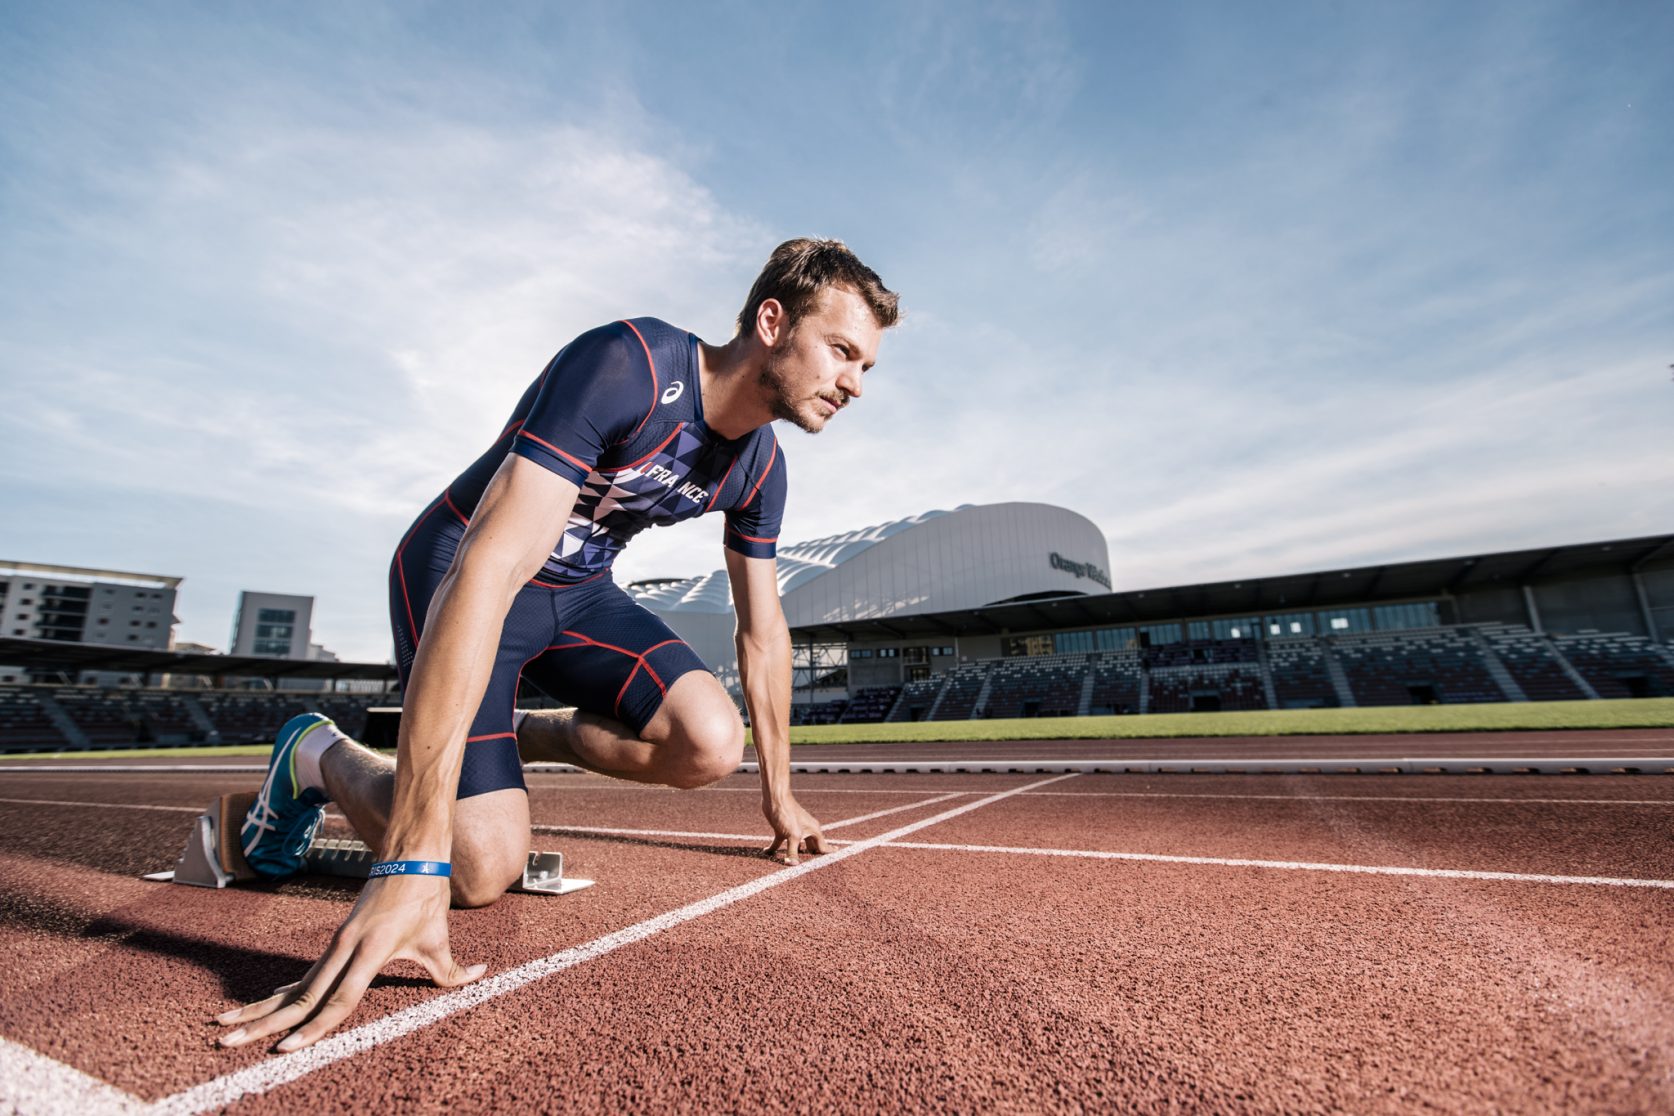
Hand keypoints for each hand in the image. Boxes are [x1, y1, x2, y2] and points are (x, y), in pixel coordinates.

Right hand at [214, 873, 484, 1052]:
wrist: (409, 856)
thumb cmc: (425, 898)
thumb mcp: (439, 938)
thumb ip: (454, 970)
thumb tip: (480, 977)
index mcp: (370, 951)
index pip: (339, 1000)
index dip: (315, 1028)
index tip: (286, 1050)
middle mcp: (344, 949)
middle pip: (299, 997)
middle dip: (263, 1024)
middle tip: (225, 1044)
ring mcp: (335, 946)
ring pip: (293, 987)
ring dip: (257, 1010)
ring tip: (222, 1029)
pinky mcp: (333, 944)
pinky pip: (302, 977)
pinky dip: (277, 995)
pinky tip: (255, 1009)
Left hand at [763, 795, 827, 865]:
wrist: (775, 799)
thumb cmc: (788, 814)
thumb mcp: (792, 835)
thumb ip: (793, 852)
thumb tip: (794, 865)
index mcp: (813, 831)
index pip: (824, 847)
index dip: (829, 854)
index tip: (836, 860)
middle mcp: (805, 831)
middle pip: (810, 848)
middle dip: (810, 858)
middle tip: (811, 869)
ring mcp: (793, 831)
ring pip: (795, 847)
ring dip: (792, 855)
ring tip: (790, 865)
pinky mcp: (782, 830)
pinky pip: (779, 843)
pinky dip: (774, 849)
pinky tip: (767, 853)